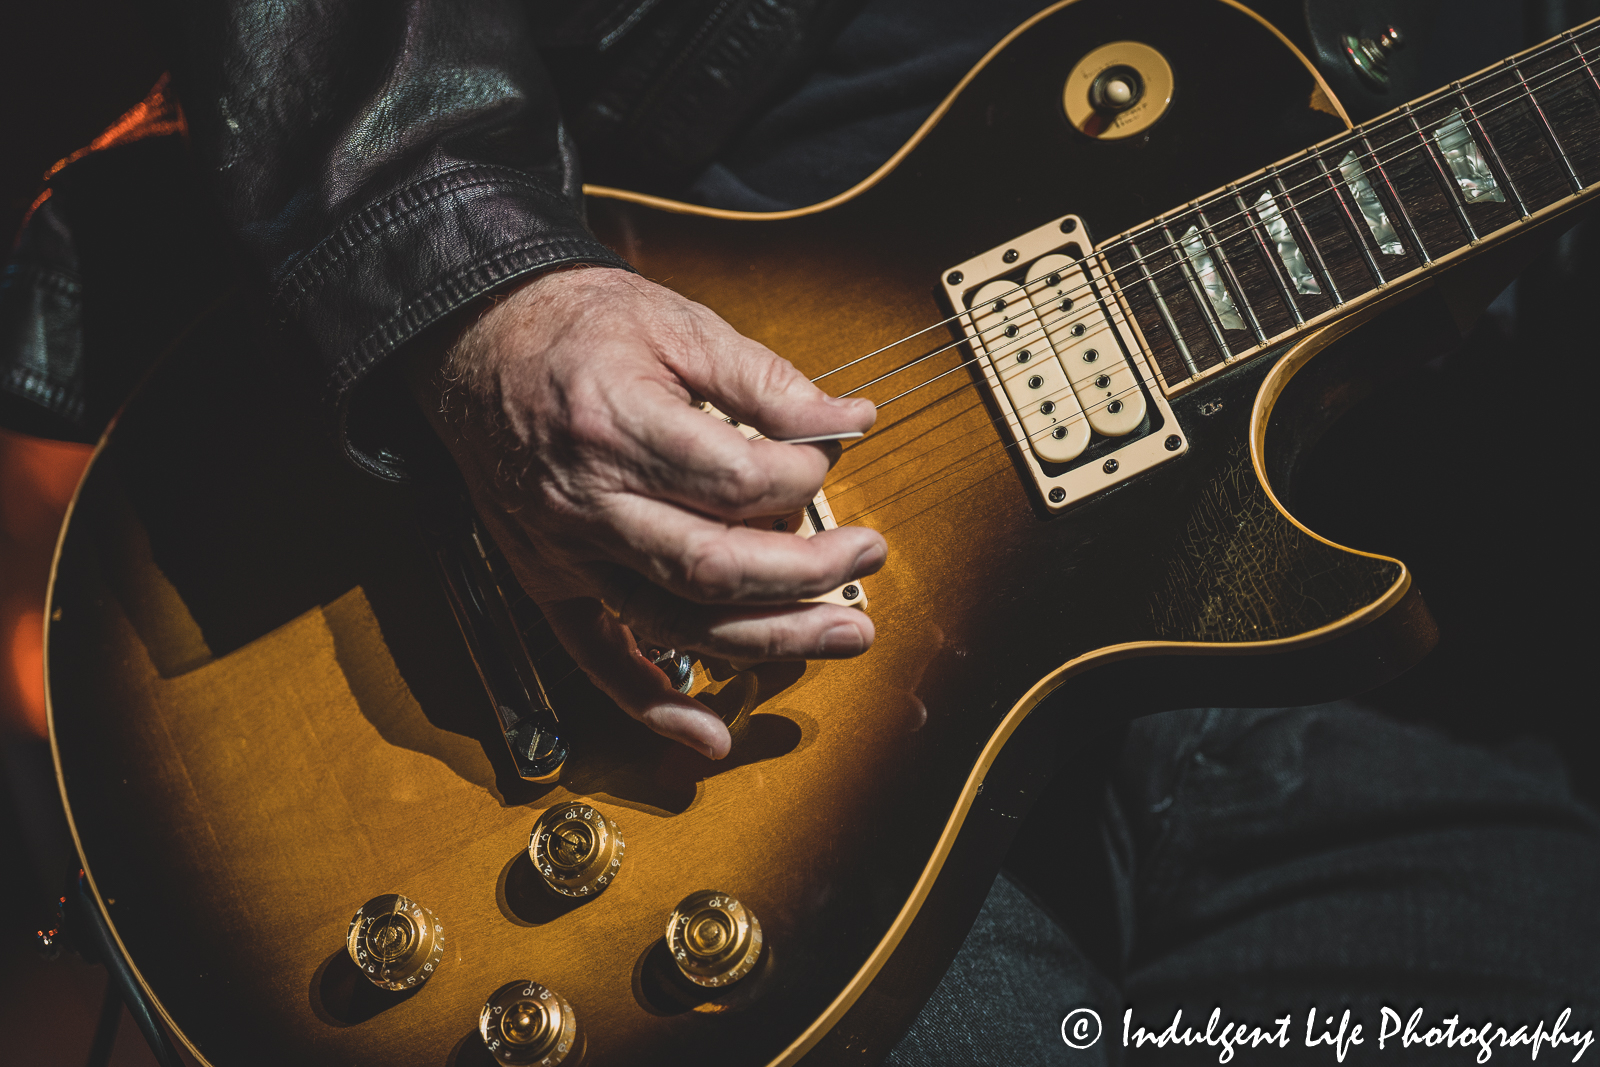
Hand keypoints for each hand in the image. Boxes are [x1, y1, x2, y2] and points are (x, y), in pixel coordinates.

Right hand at [410, 267, 884, 758]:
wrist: (472, 341)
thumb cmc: (572, 326)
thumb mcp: (675, 324)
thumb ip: (764, 380)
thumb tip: (850, 420)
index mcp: (617, 426)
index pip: (735, 481)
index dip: (801, 478)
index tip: (827, 460)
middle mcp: (588, 501)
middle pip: (716, 568)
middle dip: (809, 575)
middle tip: (868, 557)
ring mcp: (566, 551)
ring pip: (677, 623)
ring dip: (769, 642)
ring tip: (842, 634)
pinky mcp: (549, 580)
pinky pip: (596, 658)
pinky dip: (652, 704)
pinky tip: (709, 733)